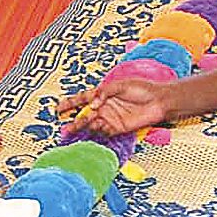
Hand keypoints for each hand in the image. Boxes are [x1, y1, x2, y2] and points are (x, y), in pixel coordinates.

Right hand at [54, 77, 169, 137]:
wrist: (159, 101)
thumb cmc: (142, 89)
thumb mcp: (122, 85)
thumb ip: (105, 92)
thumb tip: (93, 103)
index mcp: (102, 95)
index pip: (82, 99)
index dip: (70, 103)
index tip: (58, 108)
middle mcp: (104, 107)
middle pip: (85, 115)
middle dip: (74, 121)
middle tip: (65, 128)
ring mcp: (110, 119)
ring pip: (92, 125)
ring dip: (83, 128)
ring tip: (74, 131)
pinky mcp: (118, 129)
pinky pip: (104, 132)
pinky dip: (97, 132)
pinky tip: (93, 130)